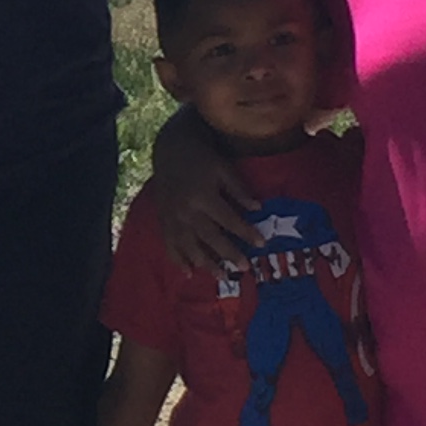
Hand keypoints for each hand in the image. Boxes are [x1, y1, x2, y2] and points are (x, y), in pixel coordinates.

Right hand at [149, 108, 255, 272]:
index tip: (262, 243)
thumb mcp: (224, 168)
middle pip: (210, 238)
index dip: (246, 232)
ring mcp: (172, 218)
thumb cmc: (201, 158)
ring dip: (206, 264)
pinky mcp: (163, 221)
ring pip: (190, 247)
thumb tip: (258, 209)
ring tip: (221, 276)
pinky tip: (188, 273)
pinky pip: (170, 245)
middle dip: (229, 253)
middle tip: (245, 267)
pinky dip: (178, 260)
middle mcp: (186, 211)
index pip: (229, 220)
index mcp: (203, 196)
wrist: (169, 149)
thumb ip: (239, 189)